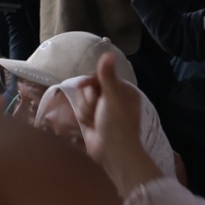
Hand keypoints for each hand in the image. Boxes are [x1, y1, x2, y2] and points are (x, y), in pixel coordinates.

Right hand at [65, 54, 165, 195]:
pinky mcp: (92, 118)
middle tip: (96, 109)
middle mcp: (113, 97)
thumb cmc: (117, 124)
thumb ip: (106, 76)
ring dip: (85, 109)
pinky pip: (80, 109)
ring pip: (83, 98)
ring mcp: (102, 109)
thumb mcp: (112, 98)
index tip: (84, 86)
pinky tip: (90, 125)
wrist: (112, 152)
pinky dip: (83, 116)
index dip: (91, 81)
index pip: (100, 76)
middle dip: (89, 98)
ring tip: (94, 120)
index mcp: (123, 90)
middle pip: (89, 87)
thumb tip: (108, 53)